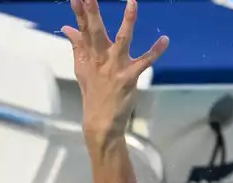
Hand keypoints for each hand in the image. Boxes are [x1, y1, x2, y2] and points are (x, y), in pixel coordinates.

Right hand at [62, 0, 168, 144]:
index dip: (80, 12)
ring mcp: (115, 67)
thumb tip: (68, 27)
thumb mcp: (81, 69)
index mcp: (89, 55)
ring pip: (123, 40)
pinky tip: (164, 39)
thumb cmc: (93, 93)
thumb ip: (77, 46)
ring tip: (133, 3)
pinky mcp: (129, 77)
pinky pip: (145, 61)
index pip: (83, 29)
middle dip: (93, 12)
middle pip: (96, 32)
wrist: (100, 121)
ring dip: (128, 21)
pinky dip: (156, 51)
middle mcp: (101, 59)